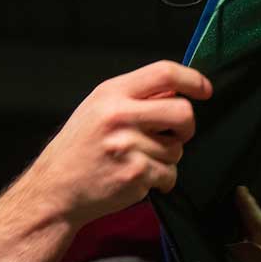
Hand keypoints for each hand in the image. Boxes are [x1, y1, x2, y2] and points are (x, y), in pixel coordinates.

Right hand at [0, 61, 211, 261]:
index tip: (205, 90)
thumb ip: (135, 98)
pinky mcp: (136, 173)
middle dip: (187, 127)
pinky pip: (170, 174)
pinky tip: (139, 179)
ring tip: (139, 161)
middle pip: (183, 112)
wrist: (55, 188)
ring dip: (167, 158)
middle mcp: (119, 115)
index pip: (163, 72)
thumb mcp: (98, 109)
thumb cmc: (81, 148)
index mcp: (111, 93)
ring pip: (177, 148)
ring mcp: (128, 145)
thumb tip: (178, 92)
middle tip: (176, 135)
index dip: (192, 80)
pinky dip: (162, 180)